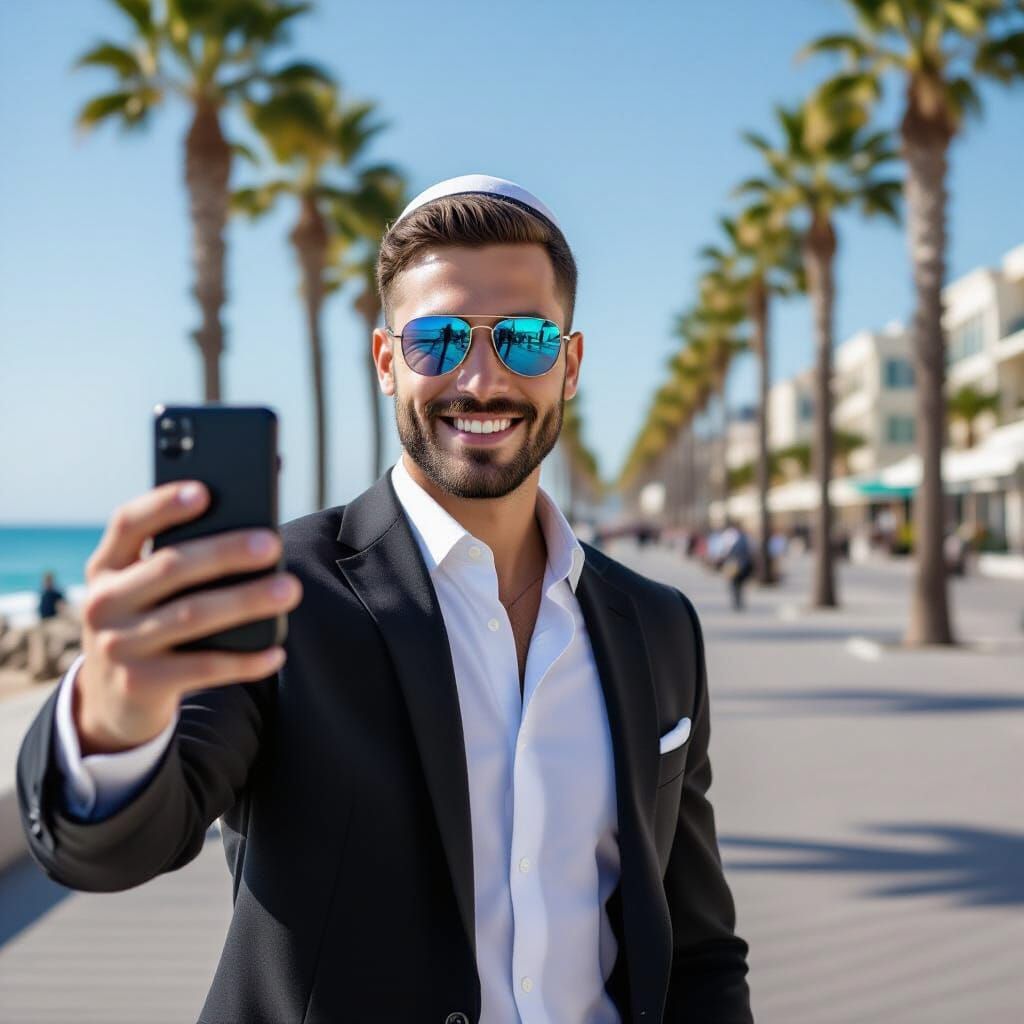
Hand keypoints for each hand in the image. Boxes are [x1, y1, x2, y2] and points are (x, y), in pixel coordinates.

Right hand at [73, 481, 302, 754]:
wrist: (113, 700)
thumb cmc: (147, 623)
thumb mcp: (143, 589)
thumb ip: (176, 560)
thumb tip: (250, 533)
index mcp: (107, 566)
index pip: (127, 523)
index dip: (163, 505)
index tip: (204, 492)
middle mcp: (103, 602)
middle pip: (170, 567)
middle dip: (225, 553)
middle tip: (272, 544)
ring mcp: (118, 645)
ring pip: (192, 616)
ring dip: (246, 601)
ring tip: (289, 589)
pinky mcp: (140, 684)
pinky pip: (204, 669)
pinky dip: (245, 661)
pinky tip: (276, 652)